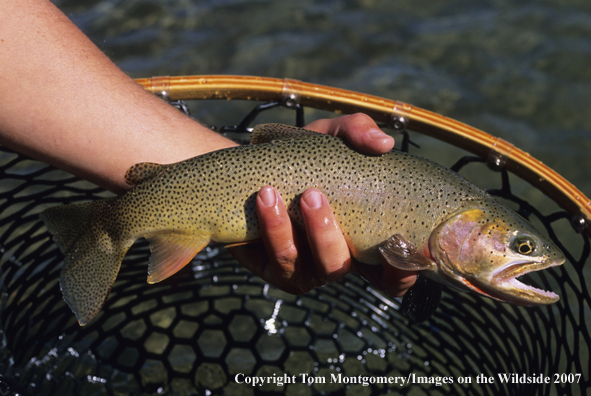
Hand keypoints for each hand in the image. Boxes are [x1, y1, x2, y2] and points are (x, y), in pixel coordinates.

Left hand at [230, 113, 416, 296]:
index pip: (391, 275)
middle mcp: (336, 260)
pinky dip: (270, 229)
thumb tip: (384, 143)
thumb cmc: (304, 159)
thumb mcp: (331, 137)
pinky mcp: (272, 269)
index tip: (395, 241)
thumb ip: (357, 132)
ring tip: (271, 192)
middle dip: (326, 234)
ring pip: (303, 267)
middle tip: (311, 194)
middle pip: (339, 267)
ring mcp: (304, 270)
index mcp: (362, 241)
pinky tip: (262, 199)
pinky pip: (275, 261)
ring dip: (288, 231)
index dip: (401, 271)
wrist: (256, 165)